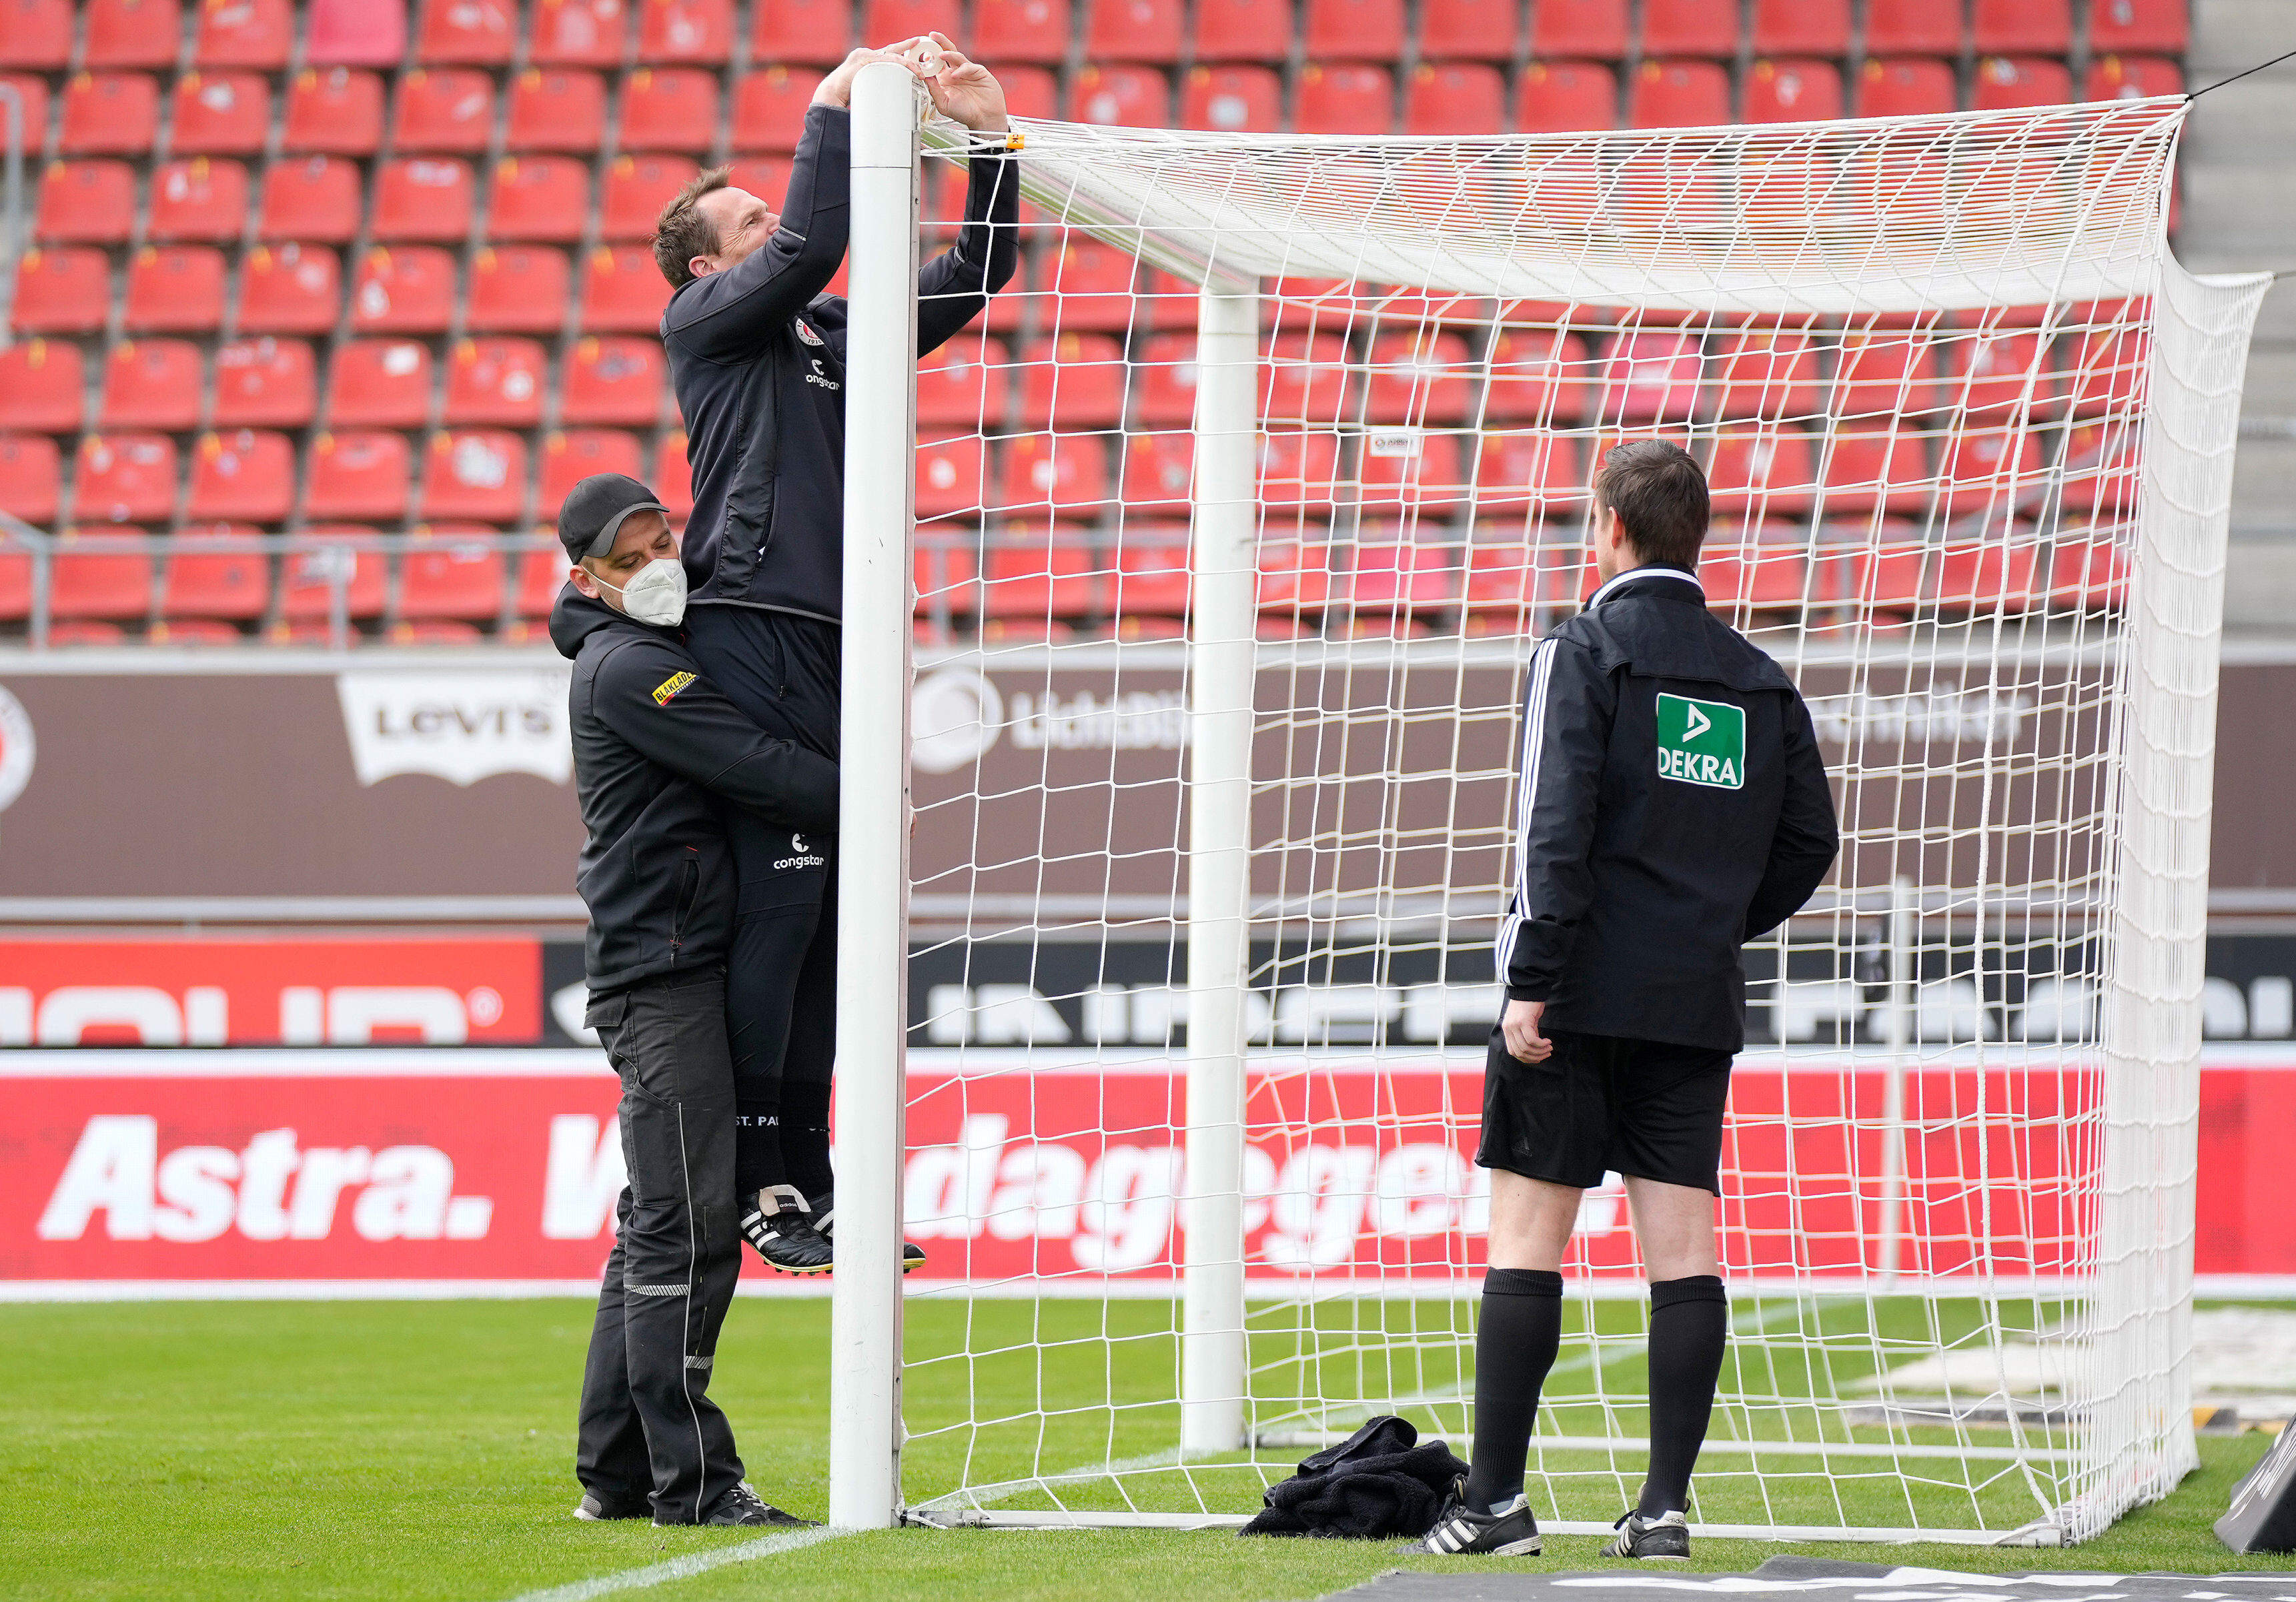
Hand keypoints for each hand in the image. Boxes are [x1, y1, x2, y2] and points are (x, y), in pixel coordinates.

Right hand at [812, 45, 920, 108]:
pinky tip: (904, 67)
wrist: (833, 94)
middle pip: (891, 49)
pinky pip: (883, 61)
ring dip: (906, 62)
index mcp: (868, 61)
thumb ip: (877, 85)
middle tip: (918, 41)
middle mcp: (866, 54)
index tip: (912, 49)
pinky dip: (895, 64)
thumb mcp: (867, 86)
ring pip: (890, 55)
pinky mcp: (862, 60)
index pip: (887, 53)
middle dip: (906, 45)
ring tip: (917, 69)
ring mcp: (863, 56)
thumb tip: (890, 94)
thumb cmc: (848, 93)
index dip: (901, 51)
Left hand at [896, 33, 1010, 131]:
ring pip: (957, 55)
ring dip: (948, 53)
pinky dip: (961, 70)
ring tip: (941, 54)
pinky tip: (955, 76)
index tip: (919, 52)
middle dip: (938, 43)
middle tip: (931, 36)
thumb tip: (925, 77)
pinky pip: (968, 67)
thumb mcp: (944, 104)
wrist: (984, 119)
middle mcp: (955, 72)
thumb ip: (934, 91)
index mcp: (945, 79)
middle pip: (946, 52)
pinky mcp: (978, 72)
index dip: (927, 56)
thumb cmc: (965, 112)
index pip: (934, 62)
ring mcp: (967, 70)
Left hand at [1501, 999, 1550, 1063]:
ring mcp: (1514, 1026)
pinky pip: (1532, 1040)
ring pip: (1526, 1048)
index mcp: (1507, 1030)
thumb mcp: (1525, 1021)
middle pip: (1519, 1052)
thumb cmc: (1528, 1003)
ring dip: (1540, 1051)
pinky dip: (1541, 1044)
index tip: (1537, 1058)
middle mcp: (1508, 1029)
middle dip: (1535, 1057)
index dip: (1526, 1058)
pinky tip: (1548, 1041)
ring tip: (1549, 1048)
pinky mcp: (1522, 1022)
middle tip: (1546, 1053)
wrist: (1529, 988)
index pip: (1513, 1052)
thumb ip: (1527, 1034)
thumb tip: (1534, 1046)